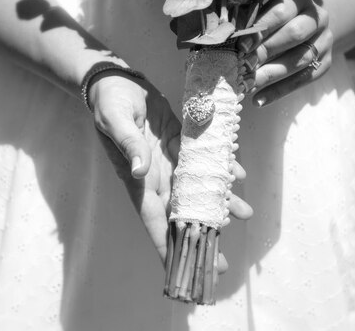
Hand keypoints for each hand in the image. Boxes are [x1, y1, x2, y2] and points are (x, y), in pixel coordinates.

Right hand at [89, 73, 252, 270]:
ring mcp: (170, 162)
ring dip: (220, 204)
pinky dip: (221, 168)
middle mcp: (157, 177)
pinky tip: (237, 173)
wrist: (116, 81)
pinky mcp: (180, 144)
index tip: (183, 274)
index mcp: (139, 180)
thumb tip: (140, 172)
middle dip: (201, 239)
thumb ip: (129, 145)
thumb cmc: (108, 102)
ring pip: (198, 191)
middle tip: (220, 262)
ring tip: (245, 213)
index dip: (169, 249)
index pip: (155, 222)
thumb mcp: (115, 120)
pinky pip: (203, 162)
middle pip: (181, 215)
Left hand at [237, 0, 332, 106]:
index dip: (261, 29)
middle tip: (243, 66)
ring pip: (299, 60)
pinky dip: (279, 91)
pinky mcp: (325, 62)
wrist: (307, 26)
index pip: (281, 12)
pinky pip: (304, 80)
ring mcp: (325, 41)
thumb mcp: (265, 10)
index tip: (241, 46)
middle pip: (294, 35)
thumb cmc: (275, 18)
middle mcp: (318, 18)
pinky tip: (259, 100)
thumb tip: (226, 37)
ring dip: (270, 74)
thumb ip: (251, 19)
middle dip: (266, 52)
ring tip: (247, 85)